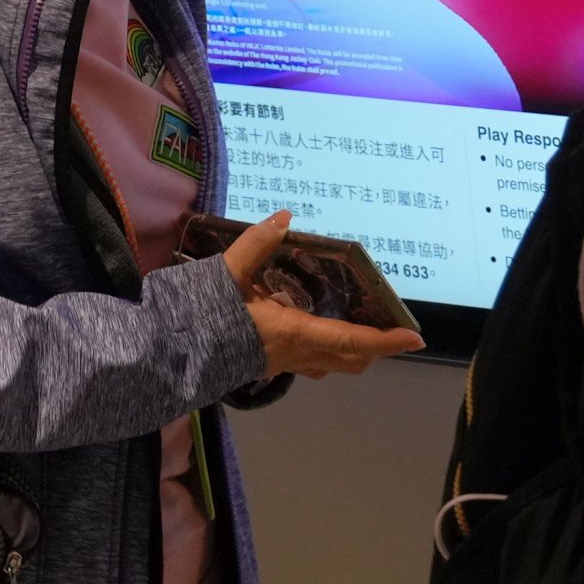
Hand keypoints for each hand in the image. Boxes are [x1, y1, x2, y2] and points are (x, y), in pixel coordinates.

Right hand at [218, 211, 423, 380]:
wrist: (169, 356)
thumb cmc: (201, 317)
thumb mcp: (227, 273)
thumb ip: (256, 244)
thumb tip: (285, 218)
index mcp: (293, 332)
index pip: (351, 340)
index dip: (385, 340)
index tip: (414, 338)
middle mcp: (296, 354)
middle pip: (350, 358)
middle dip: (376, 347)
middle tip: (391, 326)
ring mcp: (283, 364)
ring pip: (332, 364)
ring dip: (353, 350)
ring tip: (361, 327)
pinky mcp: (270, 365)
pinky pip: (311, 362)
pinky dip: (326, 349)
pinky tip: (313, 329)